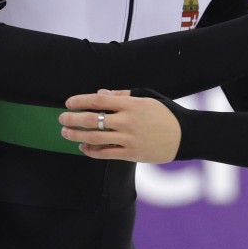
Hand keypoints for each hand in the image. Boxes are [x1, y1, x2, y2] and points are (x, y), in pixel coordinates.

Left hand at [58, 89, 180, 162]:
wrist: (185, 135)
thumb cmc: (166, 113)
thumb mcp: (146, 97)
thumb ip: (122, 96)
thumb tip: (100, 94)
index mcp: (131, 104)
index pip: (98, 100)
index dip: (80, 101)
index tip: (68, 102)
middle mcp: (127, 121)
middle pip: (92, 119)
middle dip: (72, 118)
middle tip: (62, 118)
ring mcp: (128, 139)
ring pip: (95, 138)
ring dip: (76, 135)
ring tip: (66, 133)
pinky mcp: (131, 154)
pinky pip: (105, 153)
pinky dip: (91, 150)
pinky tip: (83, 146)